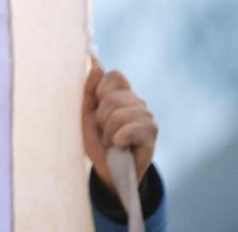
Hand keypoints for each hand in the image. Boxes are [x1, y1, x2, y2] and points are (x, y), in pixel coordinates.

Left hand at [82, 59, 156, 189]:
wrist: (109, 171)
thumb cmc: (97, 141)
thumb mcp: (86, 116)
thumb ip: (89, 92)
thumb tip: (97, 67)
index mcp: (120, 94)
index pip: (115, 76)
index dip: (101, 90)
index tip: (96, 106)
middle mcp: (136, 102)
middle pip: (113, 97)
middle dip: (101, 118)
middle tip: (103, 132)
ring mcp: (146, 116)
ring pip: (120, 114)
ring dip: (108, 132)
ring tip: (111, 141)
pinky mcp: (151, 132)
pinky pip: (133, 128)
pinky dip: (119, 138)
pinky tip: (119, 145)